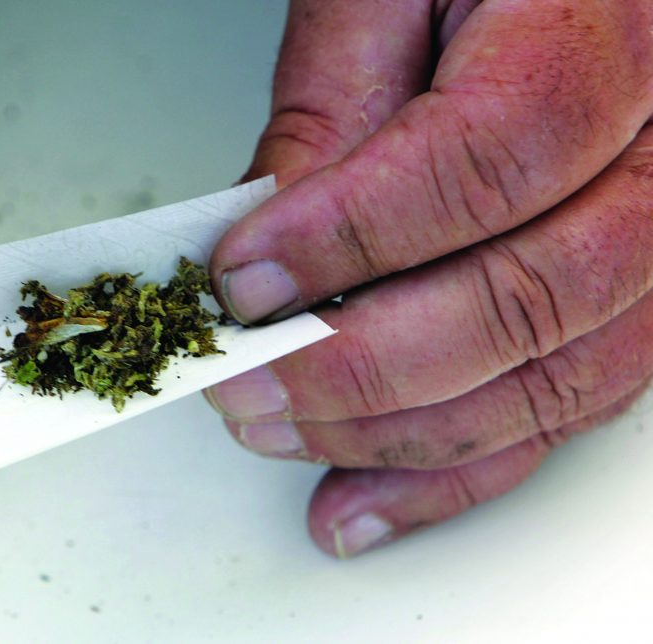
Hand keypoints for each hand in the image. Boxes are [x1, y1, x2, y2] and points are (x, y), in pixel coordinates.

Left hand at [205, 0, 652, 556]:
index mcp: (610, 31)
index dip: (353, 239)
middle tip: (246, 381)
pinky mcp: (640, 302)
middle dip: (364, 365)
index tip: (245, 278)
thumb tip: (266, 239)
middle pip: (536, 296)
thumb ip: (332, 107)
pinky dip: (455, 471)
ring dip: (399, 436)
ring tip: (281, 436)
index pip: (490, 160)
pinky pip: (565, 407)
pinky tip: (362, 498)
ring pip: (558, 379)